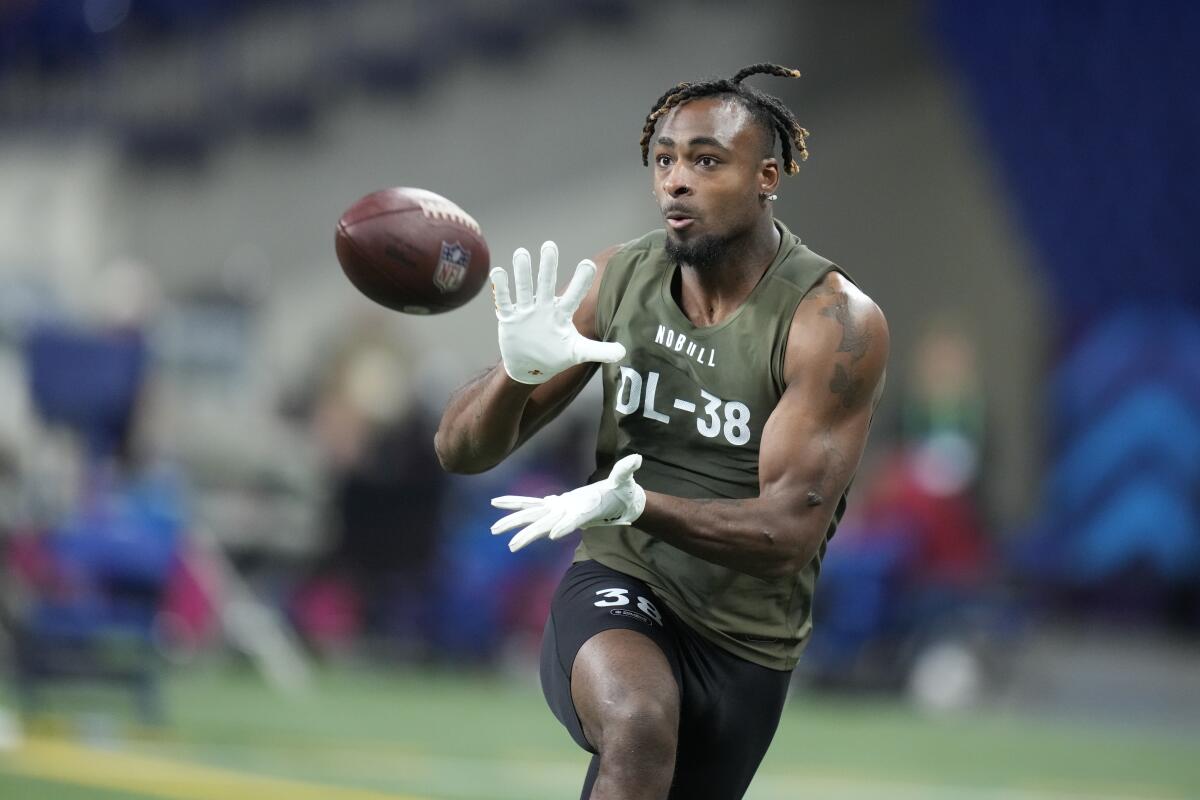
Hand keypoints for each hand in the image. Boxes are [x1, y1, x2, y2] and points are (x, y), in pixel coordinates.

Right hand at [490, 241, 625, 384]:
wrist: (530, 366)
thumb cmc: (556, 355)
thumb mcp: (578, 353)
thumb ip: (600, 351)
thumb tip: (624, 353)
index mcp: (561, 313)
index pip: (573, 295)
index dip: (581, 281)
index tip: (589, 263)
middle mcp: (544, 307)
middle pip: (546, 284)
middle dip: (548, 266)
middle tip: (549, 246)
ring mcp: (526, 311)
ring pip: (524, 288)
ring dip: (523, 272)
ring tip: (521, 253)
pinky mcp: (509, 318)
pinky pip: (505, 301)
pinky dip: (502, 288)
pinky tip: (499, 271)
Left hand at [490, 454, 646, 551]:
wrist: (616, 502)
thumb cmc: (620, 492)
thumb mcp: (625, 480)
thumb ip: (626, 471)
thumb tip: (636, 459)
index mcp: (583, 510)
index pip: (573, 520)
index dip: (565, 526)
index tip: (554, 534)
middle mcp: (567, 513)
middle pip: (545, 524)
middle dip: (528, 533)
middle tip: (511, 545)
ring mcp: (558, 510)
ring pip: (532, 516)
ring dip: (514, 522)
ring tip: (495, 530)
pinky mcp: (554, 504)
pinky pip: (530, 504)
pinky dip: (516, 504)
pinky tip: (499, 504)